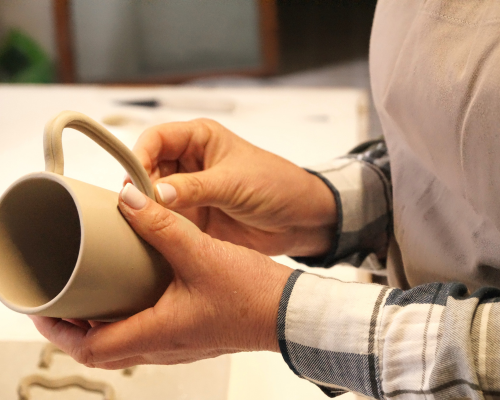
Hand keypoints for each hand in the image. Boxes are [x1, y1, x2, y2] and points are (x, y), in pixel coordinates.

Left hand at [31, 184, 291, 368]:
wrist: (288, 311)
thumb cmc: (251, 295)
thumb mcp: (200, 252)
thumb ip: (161, 224)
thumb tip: (129, 199)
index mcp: (158, 332)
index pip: (90, 347)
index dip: (60, 330)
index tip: (44, 308)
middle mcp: (164, 345)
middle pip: (102, 347)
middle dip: (76, 325)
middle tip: (64, 296)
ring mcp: (179, 342)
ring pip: (125, 340)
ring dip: (104, 320)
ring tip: (93, 290)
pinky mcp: (192, 333)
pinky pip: (148, 331)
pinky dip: (131, 314)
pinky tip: (138, 289)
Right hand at [129, 118, 336, 256]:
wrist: (300, 218)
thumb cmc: (276, 185)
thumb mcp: (234, 183)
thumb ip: (193, 188)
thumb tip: (152, 194)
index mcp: (200, 139)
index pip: (156, 139)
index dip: (139, 156)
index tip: (133, 182)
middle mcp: (190, 162)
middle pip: (148, 167)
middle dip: (140, 186)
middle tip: (138, 208)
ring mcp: (190, 190)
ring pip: (153, 195)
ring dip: (147, 208)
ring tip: (143, 223)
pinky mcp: (193, 215)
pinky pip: (166, 218)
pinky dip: (158, 226)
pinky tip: (153, 235)